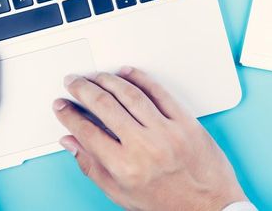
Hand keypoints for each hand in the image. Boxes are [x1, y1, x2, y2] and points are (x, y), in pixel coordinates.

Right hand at [53, 67, 246, 210]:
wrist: (210, 206)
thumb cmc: (168, 203)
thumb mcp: (121, 193)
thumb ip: (92, 166)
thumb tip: (70, 142)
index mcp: (124, 167)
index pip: (86, 131)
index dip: (69, 115)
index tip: (61, 105)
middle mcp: (144, 147)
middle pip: (104, 106)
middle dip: (83, 90)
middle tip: (73, 83)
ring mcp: (166, 131)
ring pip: (130, 94)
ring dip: (107, 80)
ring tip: (96, 76)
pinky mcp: (186, 122)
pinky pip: (159, 92)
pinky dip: (140, 79)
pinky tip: (127, 73)